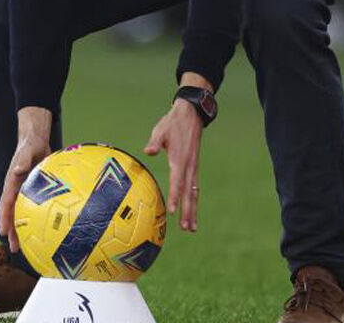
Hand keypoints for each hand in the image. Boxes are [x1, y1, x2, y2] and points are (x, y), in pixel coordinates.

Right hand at [0, 107, 52, 253]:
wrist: (36, 139)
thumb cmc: (30, 144)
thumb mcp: (27, 151)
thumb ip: (23, 160)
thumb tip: (18, 170)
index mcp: (12, 183)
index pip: (6, 204)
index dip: (4, 218)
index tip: (3, 232)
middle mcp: (17, 191)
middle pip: (13, 214)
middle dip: (13, 232)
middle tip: (15, 249)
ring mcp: (26, 193)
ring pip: (24, 214)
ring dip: (25, 230)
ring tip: (29, 248)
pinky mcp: (35, 192)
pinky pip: (36, 209)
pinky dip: (39, 221)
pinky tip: (49, 231)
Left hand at [144, 73, 209, 231]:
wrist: (191, 115)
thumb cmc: (172, 123)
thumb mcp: (161, 131)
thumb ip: (155, 142)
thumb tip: (148, 151)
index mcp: (179, 160)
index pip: (177, 183)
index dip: (175, 198)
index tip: (173, 212)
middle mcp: (188, 166)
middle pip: (189, 194)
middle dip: (188, 212)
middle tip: (187, 229)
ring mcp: (193, 167)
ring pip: (194, 193)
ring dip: (193, 210)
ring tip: (192, 227)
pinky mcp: (194, 166)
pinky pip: (194, 187)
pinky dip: (193, 200)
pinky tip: (192, 210)